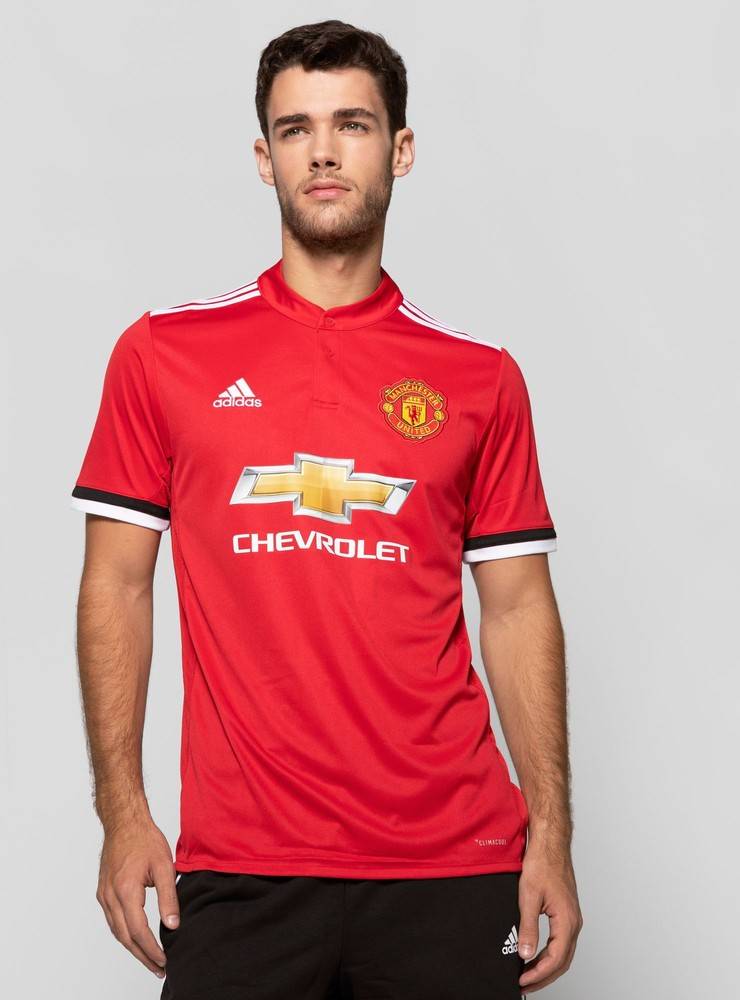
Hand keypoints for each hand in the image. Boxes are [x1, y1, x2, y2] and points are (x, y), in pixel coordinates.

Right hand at [96, 819, 179, 978]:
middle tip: (159, 967)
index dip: (151, 949)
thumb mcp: (164, 866)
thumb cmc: (144, 839)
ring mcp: (104, 895)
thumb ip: (168, 897)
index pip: (138, 930)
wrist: (124, 822)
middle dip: (142, 955)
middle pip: (125, 937)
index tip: (164, 960)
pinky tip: (136, 938)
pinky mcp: (103, 892)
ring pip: (116, 931)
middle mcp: (110, 896)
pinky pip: (113, 920)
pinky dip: (124, 933)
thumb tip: (173, 924)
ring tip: (150, 958)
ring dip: (133, 947)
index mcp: (126, 890)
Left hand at [517, 843, 582, 992]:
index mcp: (567, 920)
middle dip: (543, 977)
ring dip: (546, 967)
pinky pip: (561, 942)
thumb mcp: (528, 897)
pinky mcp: (566, 913)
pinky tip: (536, 955)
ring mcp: (572, 918)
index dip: (538, 974)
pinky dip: (549, 954)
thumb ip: (528, 927)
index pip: (555, 959)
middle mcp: (574, 922)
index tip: (522, 981)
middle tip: (524, 985)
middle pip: (562, 961)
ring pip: (562, 953)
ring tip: (528, 975)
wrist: (550, 845)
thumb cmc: (542, 864)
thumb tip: (525, 954)